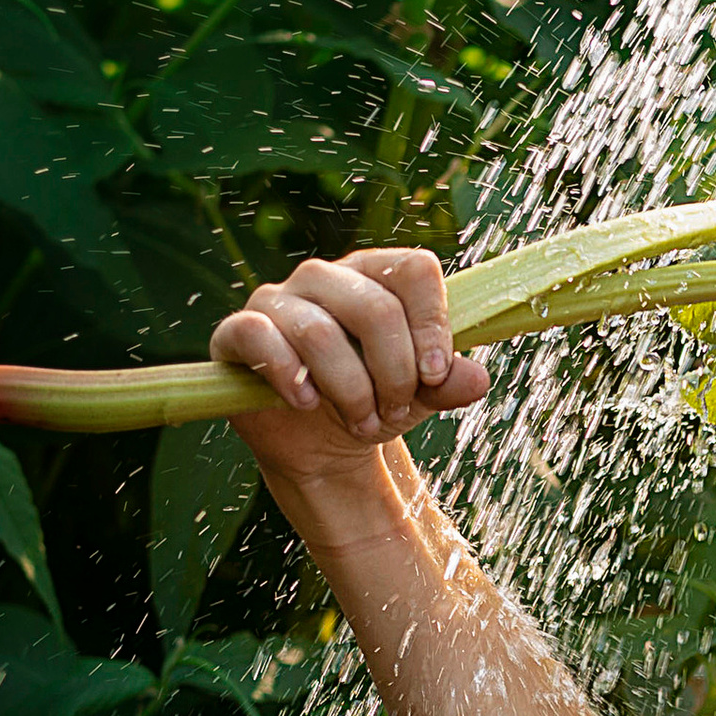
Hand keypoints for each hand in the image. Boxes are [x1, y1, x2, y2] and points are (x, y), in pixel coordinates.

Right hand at [210, 247, 489, 480]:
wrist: (319, 446)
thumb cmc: (374, 404)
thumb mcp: (419, 397)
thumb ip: (447, 384)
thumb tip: (477, 379)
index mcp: (375, 277)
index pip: (414, 269)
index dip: (432, 325)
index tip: (436, 376)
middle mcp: (324, 277)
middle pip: (373, 308)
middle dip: (394, 373)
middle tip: (394, 411)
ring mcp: (277, 300)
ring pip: (319, 332)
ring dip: (350, 391)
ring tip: (362, 422)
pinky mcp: (238, 332)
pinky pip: (260, 338)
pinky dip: (289, 376)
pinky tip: (306, 404)